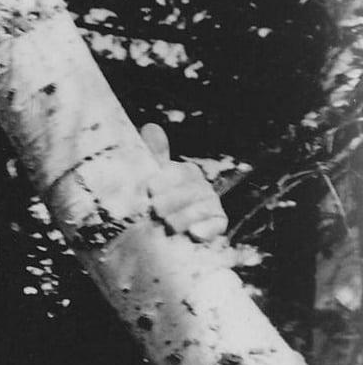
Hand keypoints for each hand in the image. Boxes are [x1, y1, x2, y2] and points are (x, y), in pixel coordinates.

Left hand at [142, 123, 227, 241]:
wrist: (150, 237)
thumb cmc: (150, 204)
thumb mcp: (147, 180)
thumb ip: (152, 156)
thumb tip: (151, 127)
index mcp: (185, 174)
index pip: (181, 172)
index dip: (167, 179)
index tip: (150, 189)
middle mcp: (201, 188)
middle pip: (192, 190)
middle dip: (172, 200)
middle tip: (154, 210)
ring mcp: (210, 206)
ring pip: (202, 207)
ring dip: (183, 216)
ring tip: (166, 225)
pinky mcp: (216, 225)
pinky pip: (217, 224)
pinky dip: (206, 229)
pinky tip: (194, 234)